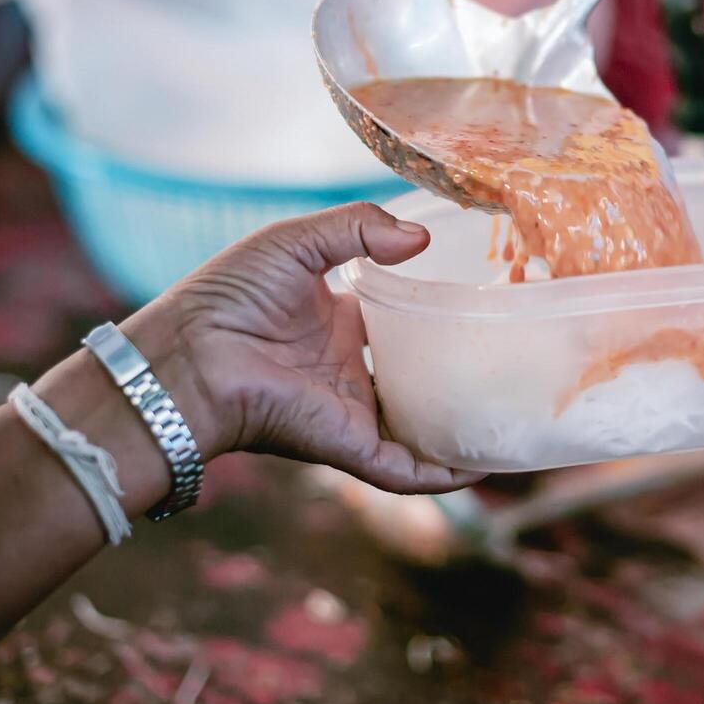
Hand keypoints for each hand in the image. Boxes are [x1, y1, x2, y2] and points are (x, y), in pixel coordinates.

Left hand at [127, 202, 482, 494]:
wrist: (190, 357)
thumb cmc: (227, 297)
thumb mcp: (295, 242)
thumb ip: (357, 229)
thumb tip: (420, 238)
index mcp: (340, 324)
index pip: (400, 323)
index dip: (436, 316)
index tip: (480, 301)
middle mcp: (351, 371)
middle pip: (418, 378)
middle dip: (459, 373)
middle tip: (512, 355)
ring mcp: (352, 410)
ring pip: (420, 428)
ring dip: (460, 428)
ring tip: (514, 416)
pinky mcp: (347, 444)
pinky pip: (404, 468)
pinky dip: (441, 474)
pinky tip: (482, 467)